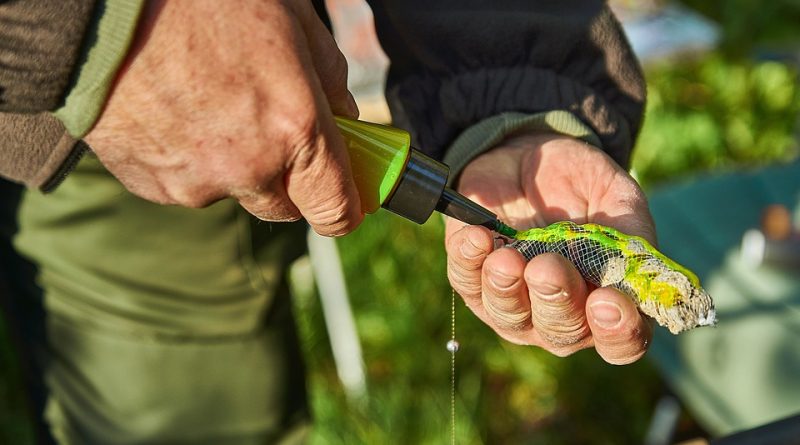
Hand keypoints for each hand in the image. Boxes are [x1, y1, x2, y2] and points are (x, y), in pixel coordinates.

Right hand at [84, 0, 362, 235]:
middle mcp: (248, 168)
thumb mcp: (292, 18)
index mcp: (295, 128)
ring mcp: (194, 181)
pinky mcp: (149, 183)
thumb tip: (346, 119)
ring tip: (208, 101)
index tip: (347, 202)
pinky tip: (174, 110)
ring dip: (231, 164)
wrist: (103, 3)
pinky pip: (185, 183)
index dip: (345, 211)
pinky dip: (187, 158)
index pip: (335, 211)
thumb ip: (329, 79)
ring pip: (230, 192)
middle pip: (283, 209)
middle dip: (288, 181)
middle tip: (275, 132)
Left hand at [446, 132, 655, 363]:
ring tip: (507, 258)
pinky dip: (470, 261)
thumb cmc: (580, 186)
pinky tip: (477, 237)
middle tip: (548, 267)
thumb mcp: (614, 195)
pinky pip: (466, 281)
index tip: (608, 301)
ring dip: (506, 288)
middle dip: (554, 300)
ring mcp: (513, 304)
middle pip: (560, 332)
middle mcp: (561, 316)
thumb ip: (629, 229)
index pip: (620, 340)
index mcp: (607, 303)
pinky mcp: (471, 280)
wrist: (528, 158)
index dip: (617, 330)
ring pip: (508, 315)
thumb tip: (632, 262)